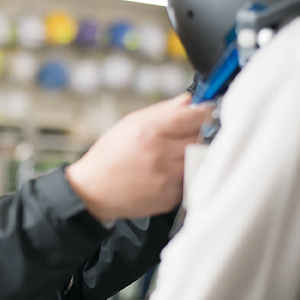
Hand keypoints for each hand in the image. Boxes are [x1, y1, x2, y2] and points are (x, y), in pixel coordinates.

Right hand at [65, 93, 212, 221]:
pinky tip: (164, 173)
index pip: (193, 116)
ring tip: (172, 155)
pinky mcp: (169, 197)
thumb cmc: (108, 157)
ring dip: (192, 155)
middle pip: (199, 139)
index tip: (207, 111)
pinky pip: (188, 181)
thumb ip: (162, 111)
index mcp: (149, 132)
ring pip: (197, 160)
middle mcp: (160, 155)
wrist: (92, 191)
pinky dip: (182, 175)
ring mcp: (166, 178)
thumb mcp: (129, 124)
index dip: (205, 112)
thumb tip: (188, 101)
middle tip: (187, 134)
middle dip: (198, 134)